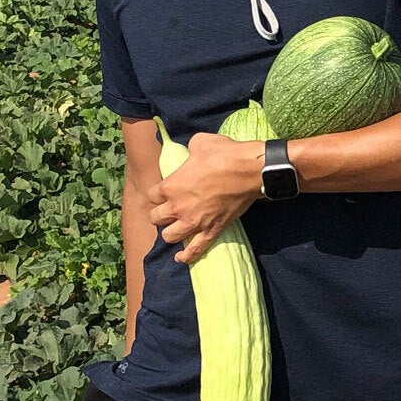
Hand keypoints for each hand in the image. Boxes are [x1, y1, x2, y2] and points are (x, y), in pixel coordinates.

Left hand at [146, 132, 263, 263]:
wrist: (249, 170)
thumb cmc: (225, 154)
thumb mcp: (200, 142)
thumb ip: (189, 150)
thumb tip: (191, 152)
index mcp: (171, 186)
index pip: (152, 195)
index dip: (159, 192)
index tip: (166, 190)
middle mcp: (178, 207)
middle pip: (156, 218)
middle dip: (161, 214)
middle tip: (170, 209)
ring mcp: (194, 222)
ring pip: (170, 236)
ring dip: (171, 232)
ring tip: (177, 228)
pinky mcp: (211, 230)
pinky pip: (195, 250)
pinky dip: (187, 256)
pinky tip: (181, 258)